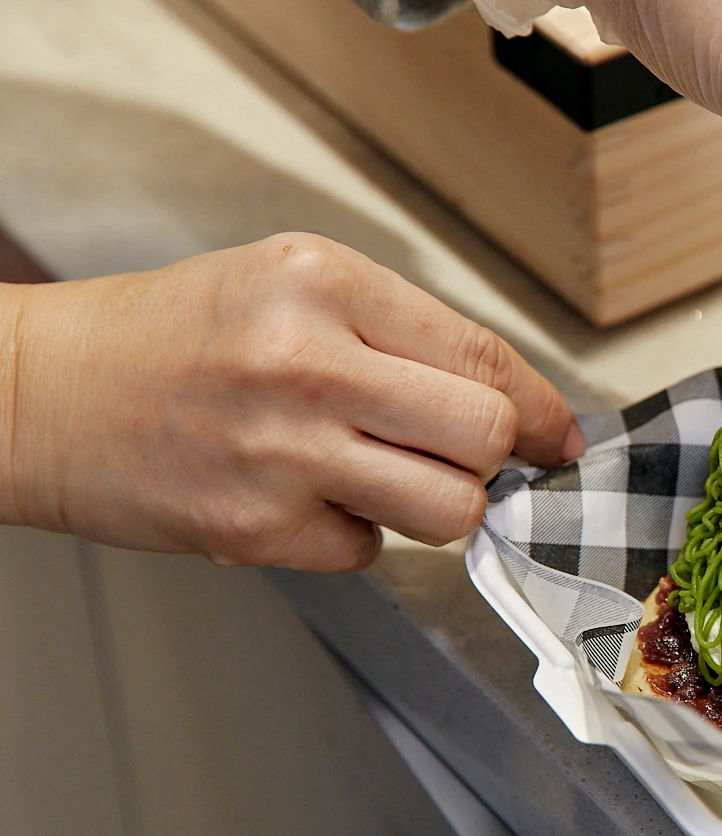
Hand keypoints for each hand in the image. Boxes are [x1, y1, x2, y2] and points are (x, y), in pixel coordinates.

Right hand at [0, 234, 582, 571]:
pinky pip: (366, 552)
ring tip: (381, 474)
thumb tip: (519, 410)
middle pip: (481, 436)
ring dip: (434, 504)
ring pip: (445, 510)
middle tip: (461, 454)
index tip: (556, 434)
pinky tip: (302, 495)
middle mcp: (306, 362)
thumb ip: (405, 335)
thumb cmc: (173, 335)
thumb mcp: (291, 286)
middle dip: (490, 456)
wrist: (40, 391)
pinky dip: (351, 533)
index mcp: (324, 283)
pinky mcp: (252, 529)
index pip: (484, 356)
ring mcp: (279, 452)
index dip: (540, 407)